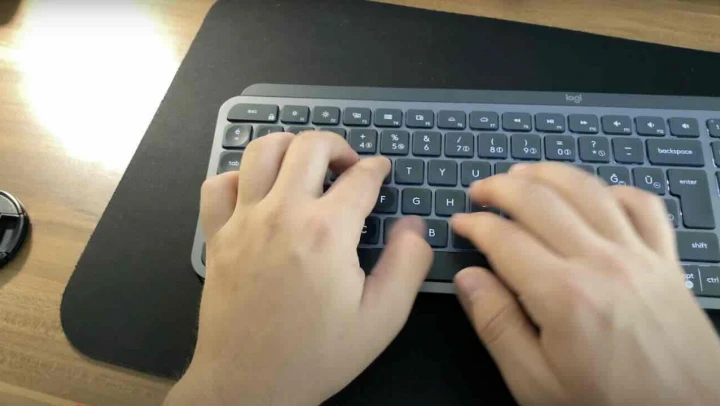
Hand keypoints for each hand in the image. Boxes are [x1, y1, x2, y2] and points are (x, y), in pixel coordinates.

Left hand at [164, 131, 432, 405]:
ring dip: (290, 146)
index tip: (382, 172)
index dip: (378, 169)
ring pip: (262, 150)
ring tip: (306, 165)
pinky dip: (240, 175)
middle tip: (349, 165)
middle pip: (310, 146)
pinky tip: (258, 191)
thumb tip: (414, 225)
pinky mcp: (217, 236)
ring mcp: (243, 221)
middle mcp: (282, 214)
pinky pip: (219, 184)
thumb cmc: (316, 355)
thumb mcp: (382, 318)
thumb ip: (407, 264)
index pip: (360, 177)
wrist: (248, 385)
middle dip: (338, 145)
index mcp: (327, 232)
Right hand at [452, 162, 719, 404]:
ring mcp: (638, 256)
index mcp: (563, 294)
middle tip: (480, 190)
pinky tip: (594, 194)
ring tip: (522, 174)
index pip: (505, 237)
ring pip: (587, 190)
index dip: (475, 224)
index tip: (460, 222)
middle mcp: (601, 262)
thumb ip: (497, 325)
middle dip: (502, 187)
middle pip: (541, 200)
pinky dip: (612, 189)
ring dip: (549, 174)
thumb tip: (469, 279)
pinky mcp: (666, 261)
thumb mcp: (537, 383)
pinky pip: (642, 205)